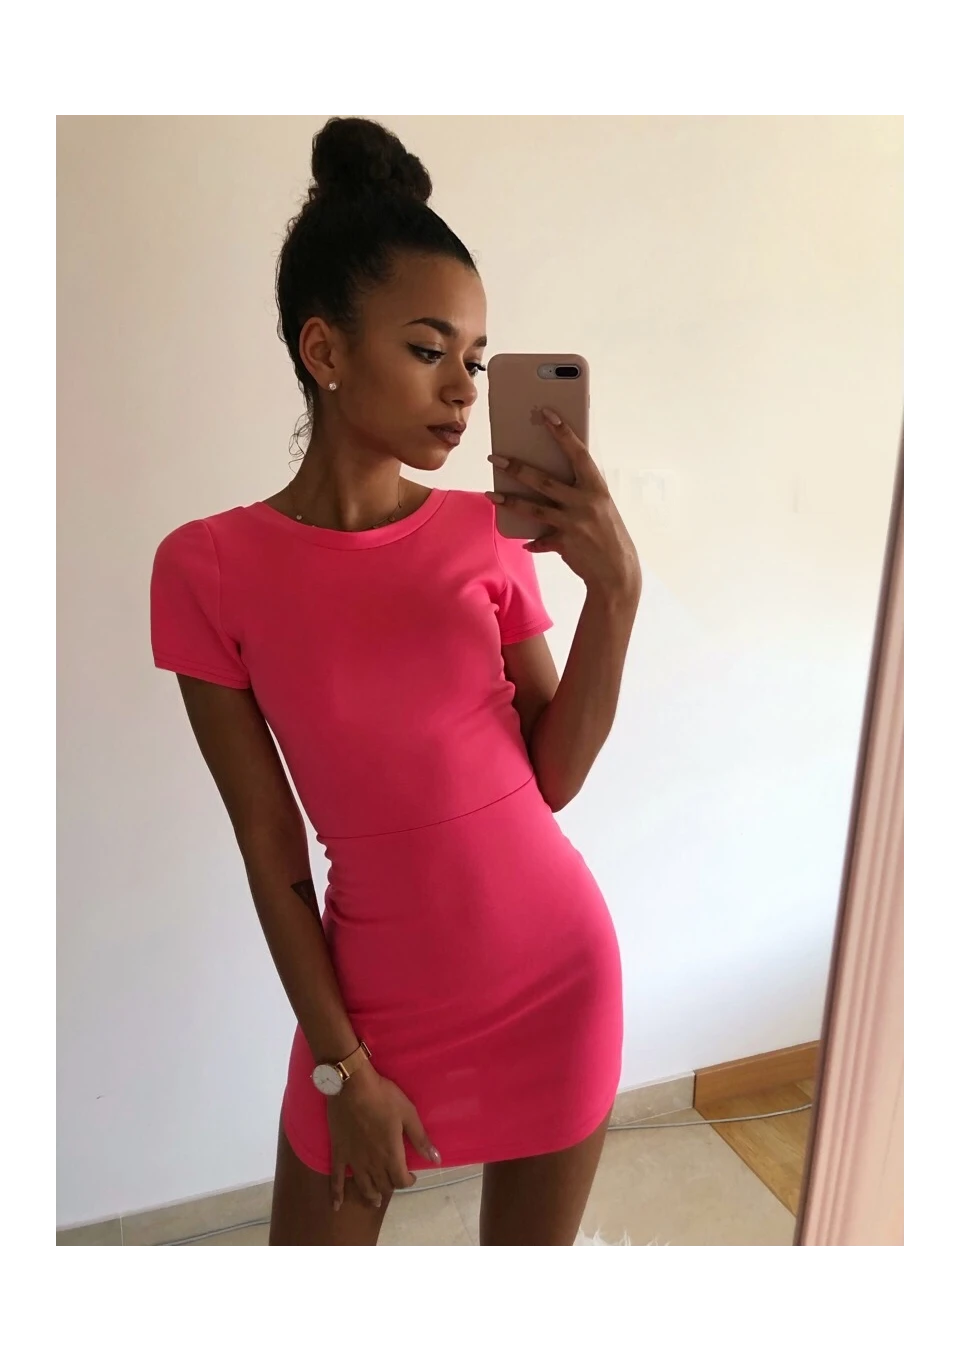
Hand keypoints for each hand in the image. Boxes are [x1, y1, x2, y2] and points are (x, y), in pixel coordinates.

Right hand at [325, 1062, 440, 1211]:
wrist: (351, 1087)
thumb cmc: (383, 1097)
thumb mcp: (408, 1114)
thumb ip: (420, 1139)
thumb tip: (436, 1159)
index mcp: (391, 1154)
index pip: (401, 1180)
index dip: (408, 1181)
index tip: (411, 1175)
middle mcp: (373, 1163)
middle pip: (383, 1184)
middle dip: (391, 1186)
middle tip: (394, 1182)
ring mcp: (354, 1160)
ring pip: (363, 1186)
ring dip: (371, 1195)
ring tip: (375, 1200)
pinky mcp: (339, 1153)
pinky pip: (336, 1179)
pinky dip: (337, 1194)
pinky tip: (337, 1206)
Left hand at [486, 407, 641, 599]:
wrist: (617, 572)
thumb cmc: (609, 533)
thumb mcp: (601, 506)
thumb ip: (581, 492)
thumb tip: (551, 481)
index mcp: (597, 488)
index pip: (578, 454)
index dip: (562, 433)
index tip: (546, 415)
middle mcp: (584, 503)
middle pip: (544, 481)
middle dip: (517, 468)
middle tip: (495, 457)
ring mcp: (573, 524)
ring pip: (533, 508)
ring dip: (510, 501)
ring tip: (492, 494)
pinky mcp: (563, 544)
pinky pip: (540, 540)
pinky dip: (533, 541)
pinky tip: (524, 541)